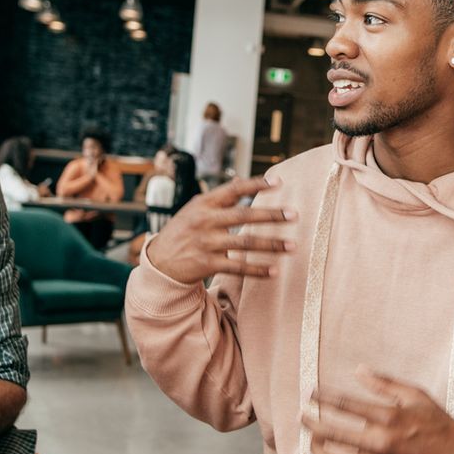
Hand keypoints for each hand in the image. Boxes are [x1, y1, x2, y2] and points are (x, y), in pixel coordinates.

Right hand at [141, 176, 295, 286]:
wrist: (159, 262)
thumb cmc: (182, 231)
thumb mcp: (194, 209)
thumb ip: (218, 198)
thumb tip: (241, 182)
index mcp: (204, 204)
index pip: (233, 189)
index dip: (256, 184)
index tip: (278, 183)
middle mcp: (205, 221)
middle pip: (244, 215)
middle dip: (271, 215)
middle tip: (294, 215)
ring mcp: (206, 243)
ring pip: (245, 243)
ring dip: (271, 245)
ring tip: (293, 246)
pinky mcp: (207, 264)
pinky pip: (238, 267)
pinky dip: (257, 270)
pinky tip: (274, 271)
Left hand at [309, 368, 453, 453]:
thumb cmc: (437, 425)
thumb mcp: (417, 396)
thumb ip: (385, 383)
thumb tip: (358, 370)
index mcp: (391, 417)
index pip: (345, 405)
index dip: (322, 398)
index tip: (311, 394)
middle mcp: (382, 443)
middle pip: (332, 434)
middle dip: (311, 423)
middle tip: (303, 417)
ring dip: (316, 450)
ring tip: (311, 441)